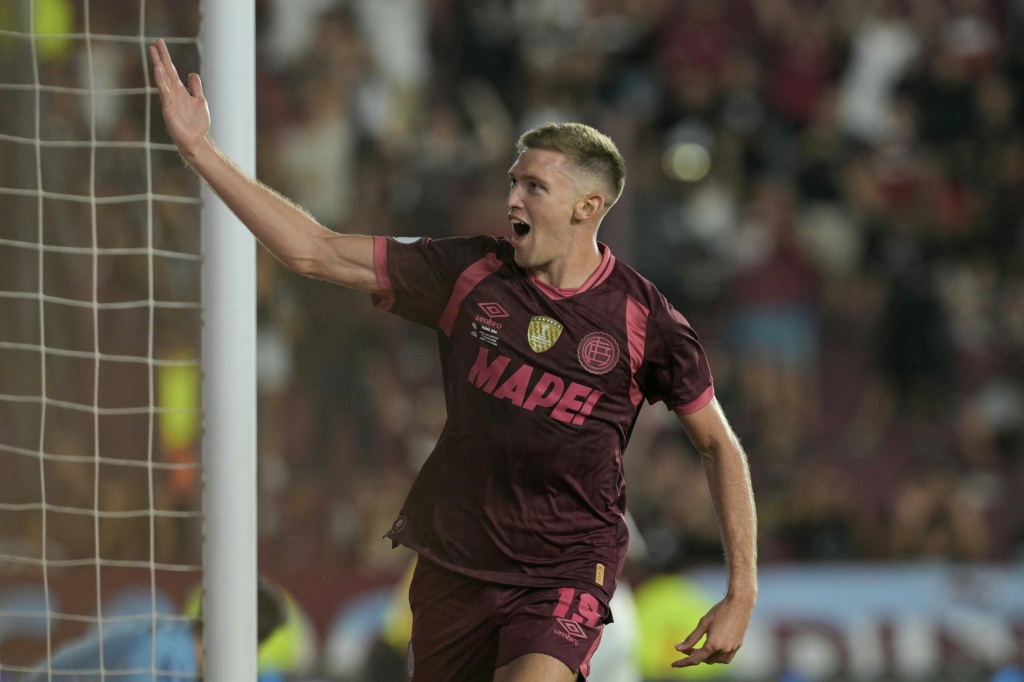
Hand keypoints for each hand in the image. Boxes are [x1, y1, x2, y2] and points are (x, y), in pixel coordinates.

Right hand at [149, 38, 209, 159]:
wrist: (195, 141)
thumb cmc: (197, 124)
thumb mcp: (200, 101)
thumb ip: (195, 87)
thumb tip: (192, 73)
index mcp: (180, 91)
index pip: (171, 70)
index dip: (166, 57)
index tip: (160, 44)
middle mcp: (173, 93)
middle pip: (165, 71)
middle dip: (160, 57)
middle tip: (155, 42)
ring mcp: (169, 100)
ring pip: (162, 79)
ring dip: (158, 64)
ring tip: (153, 51)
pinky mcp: (168, 108)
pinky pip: (164, 92)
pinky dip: (161, 81)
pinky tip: (158, 70)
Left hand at [672, 595, 753, 667]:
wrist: (740, 604)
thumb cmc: (720, 611)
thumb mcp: (703, 624)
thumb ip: (691, 638)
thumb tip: (678, 648)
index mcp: (713, 645)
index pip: (695, 659)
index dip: (683, 662)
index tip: (674, 664)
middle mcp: (724, 650)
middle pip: (705, 659)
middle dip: (695, 655)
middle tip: (686, 648)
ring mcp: (732, 649)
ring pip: (715, 660)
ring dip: (706, 656)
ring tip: (699, 648)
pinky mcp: (738, 646)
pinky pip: (725, 657)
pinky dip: (717, 656)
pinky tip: (713, 648)